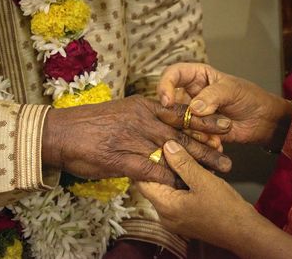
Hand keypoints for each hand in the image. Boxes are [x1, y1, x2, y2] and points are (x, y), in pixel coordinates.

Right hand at [42, 95, 232, 185]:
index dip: (204, 121)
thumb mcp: (121, 113)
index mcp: (144, 106)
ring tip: (221, 168)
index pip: (181, 112)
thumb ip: (142, 120)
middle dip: (210, 141)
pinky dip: (173, 178)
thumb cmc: (91, 124)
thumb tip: (159, 129)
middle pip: (185, 131)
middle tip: (230, 150)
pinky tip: (188, 185)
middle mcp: (144, 119)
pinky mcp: (125, 159)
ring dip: (200, 161)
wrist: (60, 132)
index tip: (222, 127)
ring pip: (176, 150)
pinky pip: (155, 170)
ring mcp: (135, 138)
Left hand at [138, 141, 291, 258]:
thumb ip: (183, 163)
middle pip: (157, 184)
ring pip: (169, 188)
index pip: (143, 181)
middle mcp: (165, 215)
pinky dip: (185, 182)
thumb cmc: (226, 209)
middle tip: (174, 148)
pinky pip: (179, 195)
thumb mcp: (203, 180)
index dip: (148, 162)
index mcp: (165, 206)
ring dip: (178, 172)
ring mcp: (175, 218)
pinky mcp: (185, 218)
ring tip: (188, 156)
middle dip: (166, 164)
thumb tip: (167, 146)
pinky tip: (196, 169)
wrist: (245, 233)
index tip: (156, 147)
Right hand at [158, 63, 291, 149]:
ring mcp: (192, 114)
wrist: (262, 121)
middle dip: (174, 114)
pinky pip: (189, 136)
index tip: (167, 101)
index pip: (172, 74)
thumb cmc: (249, 97)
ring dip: (191, 130)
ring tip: (210, 135)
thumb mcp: (232, 90)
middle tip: (182, 124)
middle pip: (169, 101)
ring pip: (177, 122)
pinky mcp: (197, 131)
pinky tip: (215, 142)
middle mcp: (190, 94)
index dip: (165, 85)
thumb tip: (194, 107)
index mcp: (196, 76)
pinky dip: (199, 141)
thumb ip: (213, 96)